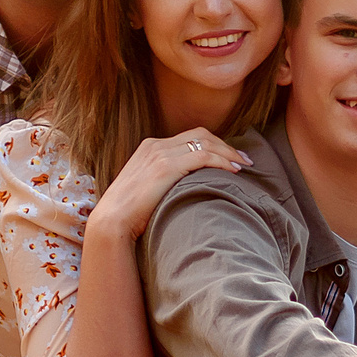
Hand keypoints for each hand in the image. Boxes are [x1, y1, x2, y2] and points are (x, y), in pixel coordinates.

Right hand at [87, 128, 248, 244]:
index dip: (214, 144)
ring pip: (205, 143)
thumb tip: (184, 190)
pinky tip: (233, 171)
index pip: (190, 137)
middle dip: (225, 145)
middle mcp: (155, 145)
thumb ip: (163, 181)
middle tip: (244, 160)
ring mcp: (159, 153)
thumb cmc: (129, 214)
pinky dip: (222, 161)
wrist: (112, 222)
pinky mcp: (165, 166)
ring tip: (244, 166)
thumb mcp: (146, 189)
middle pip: (201, 135)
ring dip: (228, 153)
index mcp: (149, 147)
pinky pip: (203, 156)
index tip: (230, 157)